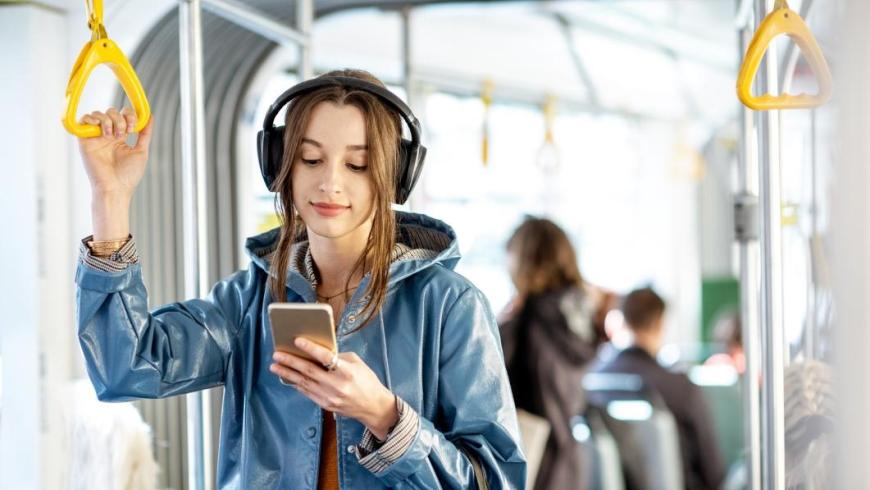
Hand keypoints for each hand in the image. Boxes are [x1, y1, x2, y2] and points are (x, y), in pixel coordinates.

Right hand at [78, 107, 152, 197]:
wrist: (115, 187)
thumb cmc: (128, 174)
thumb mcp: (141, 151)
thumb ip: (145, 133)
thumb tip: (150, 116)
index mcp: (120, 137)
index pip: (123, 115)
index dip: (129, 115)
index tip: (133, 126)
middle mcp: (107, 135)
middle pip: (112, 111)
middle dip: (120, 119)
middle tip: (123, 133)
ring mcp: (95, 137)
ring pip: (99, 114)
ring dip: (108, 120)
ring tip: (112, 136)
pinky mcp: (84, 140)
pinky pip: (83, 120)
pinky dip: (91, 118)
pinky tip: (100, 129)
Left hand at [270, 338, 398, 439]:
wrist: (373, 407)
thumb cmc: (367, 381)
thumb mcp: (358, 364)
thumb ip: (339, 357)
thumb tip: (319, 351)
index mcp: (347, 372)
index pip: (325, 357)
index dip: (310, 348)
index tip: (297, 340)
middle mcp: (337, 386)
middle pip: (309, 371)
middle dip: (291, 361)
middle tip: (277, 354)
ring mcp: (330, 397)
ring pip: (304, 383)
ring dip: (288, 373)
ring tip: (275, 366)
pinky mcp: (325, 405)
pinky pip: (307, 392)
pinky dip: (296, 384)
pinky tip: (287, 377)